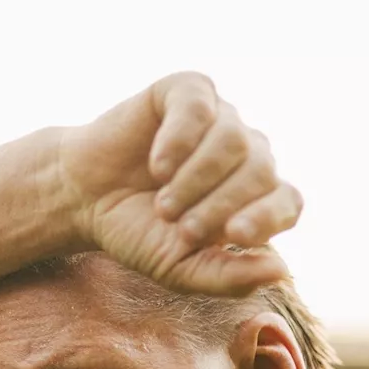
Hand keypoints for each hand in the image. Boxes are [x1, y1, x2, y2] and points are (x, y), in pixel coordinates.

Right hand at [57, 72, 301, 295]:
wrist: (82, 198)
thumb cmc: (136, 231)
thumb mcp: (178, 268)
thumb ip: (227, 277)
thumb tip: (280, 272)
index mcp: (252, 196)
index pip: (286, 201)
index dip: (267, 216)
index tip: (234, 234)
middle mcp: (244, 152)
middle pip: (261, 171)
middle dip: (219, 205)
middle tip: (181, 227)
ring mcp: (219, 118)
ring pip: (233, 139)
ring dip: (195, 179)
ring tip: (163, 203)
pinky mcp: (186, 92)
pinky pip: (199, 107)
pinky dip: (179, 140)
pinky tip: (157, 166)